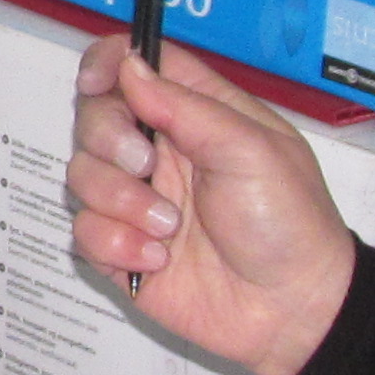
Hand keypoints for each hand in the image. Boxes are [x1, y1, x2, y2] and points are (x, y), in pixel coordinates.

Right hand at [66, 35, 356, 374]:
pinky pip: (84, 232)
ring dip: (119, 201)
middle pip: (94, 116)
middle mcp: (160, 152)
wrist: (292, 311)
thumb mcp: (250, 151)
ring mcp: (138, 201)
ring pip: (82, 175)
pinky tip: (158, 261)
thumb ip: (185, 107)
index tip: (95, 84)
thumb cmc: (287, 222)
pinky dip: (116, 244)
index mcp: (196, 115)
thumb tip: (129, 66)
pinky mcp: (123, 249)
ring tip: (169, 229)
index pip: (138, 65)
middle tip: (146, 166)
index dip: (108, 63)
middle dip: (108, 139)